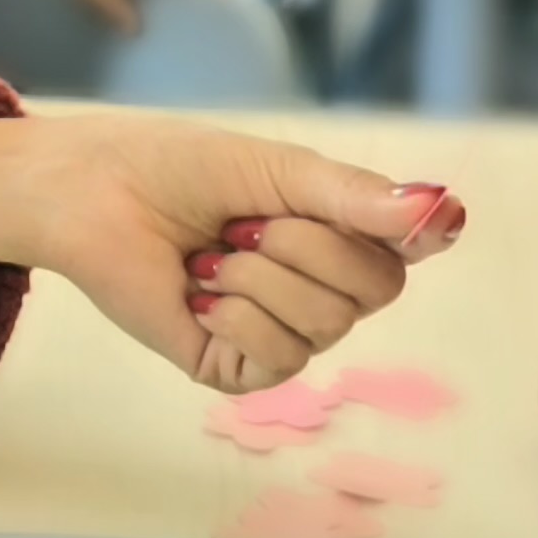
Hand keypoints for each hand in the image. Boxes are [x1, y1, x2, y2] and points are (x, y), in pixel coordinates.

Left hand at [0, 115, 465, 392]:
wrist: (92, 195)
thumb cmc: (180, 170)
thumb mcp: (281, 171)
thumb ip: (358, 198)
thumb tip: (445, 212)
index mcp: (336, 234)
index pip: (408, 248)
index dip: (412, 233)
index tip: (422, 219)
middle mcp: (318, 288)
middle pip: (375, 291)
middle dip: (310, 247)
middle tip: (248, 223)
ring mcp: (278, 331)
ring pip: (326, 326)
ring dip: (263, 278)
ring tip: (214, 253)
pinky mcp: (234, 367)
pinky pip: (278, 360)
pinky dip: (239, 316)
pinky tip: (201, 294)